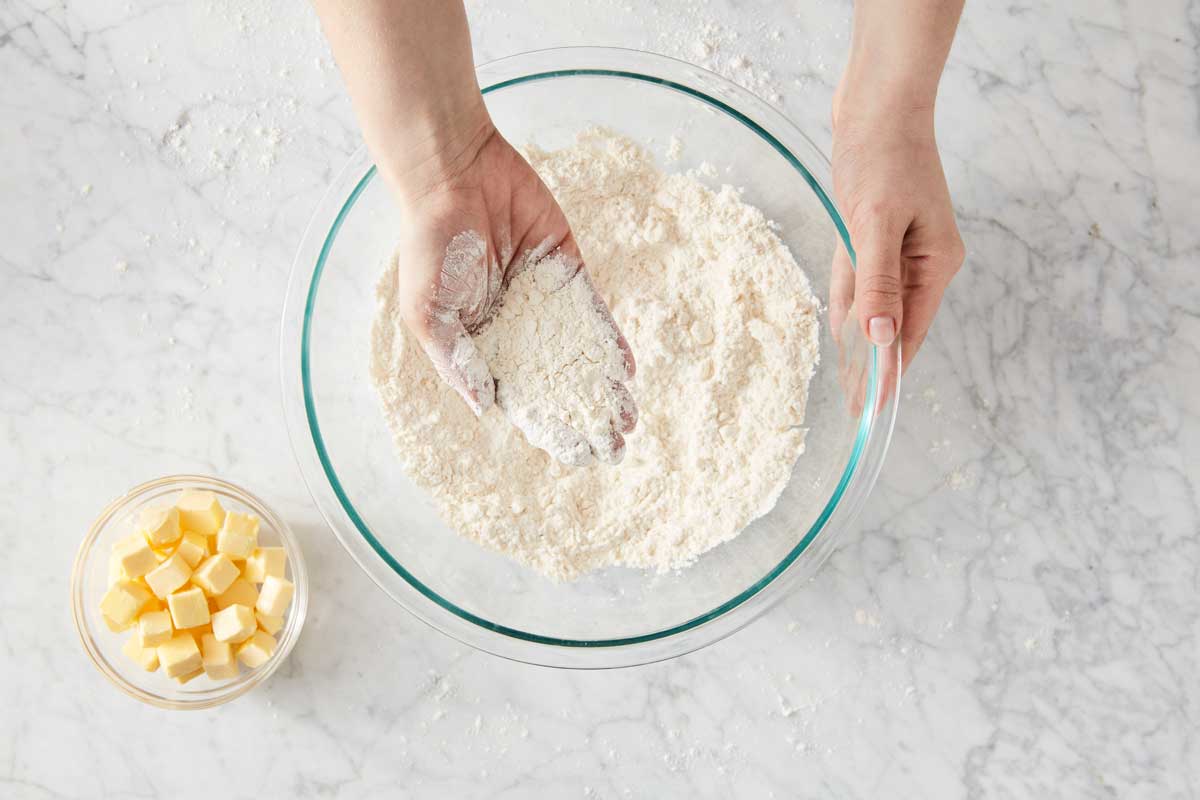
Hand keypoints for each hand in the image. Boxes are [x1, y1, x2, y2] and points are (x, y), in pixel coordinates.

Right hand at [392, 115, 637, 464]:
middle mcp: (515, 329)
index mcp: (480, 345)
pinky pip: (592, 312)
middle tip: (616, 446)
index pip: (519, 397)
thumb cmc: (429, 242)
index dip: (549, 427)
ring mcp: (543, 301)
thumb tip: (484, 406)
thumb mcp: (427, 310)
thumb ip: (455, 359)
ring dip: (604, 386)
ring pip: (580, 352)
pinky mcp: (566, 271)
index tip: (578, 456)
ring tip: (629, 420)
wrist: (453, 175)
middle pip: (556, 382)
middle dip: (585, 414)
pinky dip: (610, 341)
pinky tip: (627, 370)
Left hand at [829, 82, 965, 394]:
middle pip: (893, 322)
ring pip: (875, 301)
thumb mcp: (875, 223)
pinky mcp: (879, 229)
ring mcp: (902, 245)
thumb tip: (881, 337)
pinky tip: (844, 325)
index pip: (909, 331)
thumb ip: (878, 282)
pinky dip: (852, 300)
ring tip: (847, 382)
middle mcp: (923, 260)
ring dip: (860, 337)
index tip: (874, 410)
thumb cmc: (881, 157)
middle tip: (853, 407)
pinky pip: (863, 275)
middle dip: (874, 363)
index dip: (890, 372)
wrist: (879, 101)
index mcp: (935, 264)